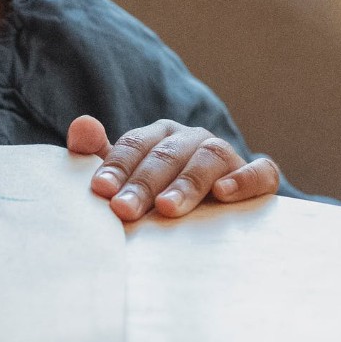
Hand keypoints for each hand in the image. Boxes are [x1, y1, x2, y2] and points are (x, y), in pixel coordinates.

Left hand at [66, 115, 278, 221]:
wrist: (218, 216)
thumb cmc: (162, 196)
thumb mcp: (128, 179)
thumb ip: (101, 155)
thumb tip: (80, 125)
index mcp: (160, 136)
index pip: (135, 145)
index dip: (117, 166)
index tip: (101, 190)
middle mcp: (192, 139)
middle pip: (167, 154)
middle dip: (143, 182)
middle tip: (124, 210)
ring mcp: (227, 156)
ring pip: (208, 158)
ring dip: (187, 182)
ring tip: (167, 208)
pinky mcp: (259, 177)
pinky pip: (260, 172)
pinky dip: (243, 179)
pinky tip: (224, 194)